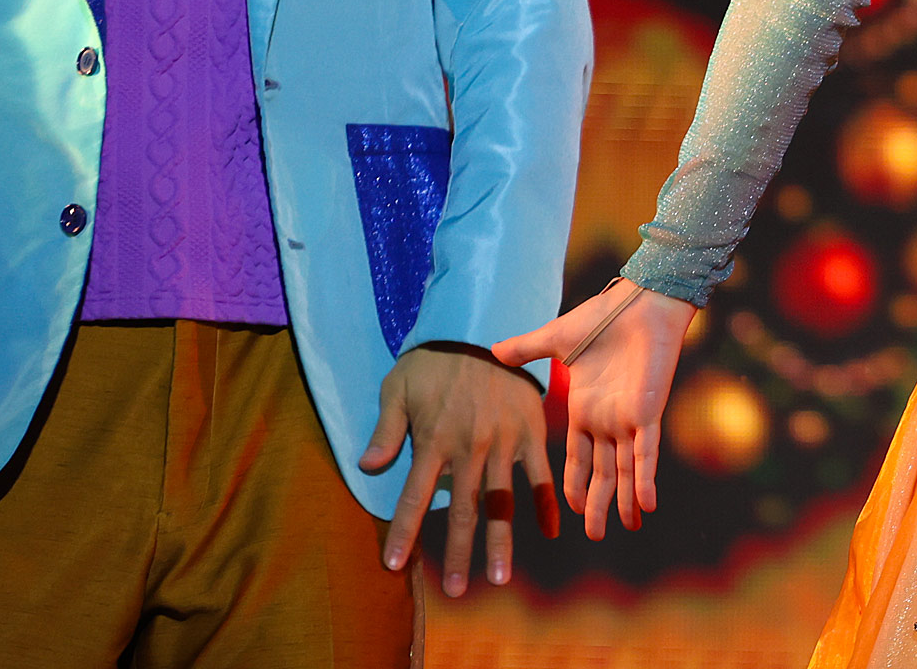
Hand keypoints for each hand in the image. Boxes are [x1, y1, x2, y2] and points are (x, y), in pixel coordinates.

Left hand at [358, 342, 558, 596]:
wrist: (481, 326)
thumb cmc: (433, 360)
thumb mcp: (397, 387)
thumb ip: (386, 430)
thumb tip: (368, 468)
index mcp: (435, 440)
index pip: (415, 497)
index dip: (404, 532)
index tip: (394, 565)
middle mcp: (470, 448)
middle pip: (465, 510)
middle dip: (459, 554)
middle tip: (456, 589)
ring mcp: (503, 442)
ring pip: (502, 501)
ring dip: (500, 542)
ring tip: (498, 577)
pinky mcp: (530, 432)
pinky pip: (540, 475)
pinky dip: (545, 505)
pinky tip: (548, 533)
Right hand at [495, 281, 692, 541]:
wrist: (639, 302)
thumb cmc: (601, 317)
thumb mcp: (555, 338)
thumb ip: (526, 349)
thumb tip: (493, 351)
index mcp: (583, 408)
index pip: (576, 457)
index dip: (574, 484)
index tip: (570, 510)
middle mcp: (606, 420)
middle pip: (602, 472)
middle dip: (598, 503)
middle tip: (596, 535)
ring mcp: (628, 419)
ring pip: (625, 470)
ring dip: (624, 500)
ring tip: (623, 528)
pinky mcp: (648, 412)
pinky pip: (647, 453)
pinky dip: (646, 480)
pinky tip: (646, 505)